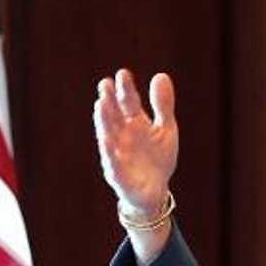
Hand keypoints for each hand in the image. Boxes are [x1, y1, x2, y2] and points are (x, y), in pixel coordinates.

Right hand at [93, 69, 177, 215]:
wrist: (154, 191)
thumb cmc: (157, 158)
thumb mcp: (165, 129)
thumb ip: (163, 105)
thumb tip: (161, 75)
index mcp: (135, 124)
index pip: (129, 103)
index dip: (125, 89)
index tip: (122, 74)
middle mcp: (122, 136)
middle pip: (114, 116)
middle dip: (110, 101)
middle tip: (105, 84)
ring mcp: (118, 154)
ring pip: (108, 135)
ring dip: (104, 121)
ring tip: (100, 105)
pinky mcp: (119, 174)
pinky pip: (113, 163)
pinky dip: (109, 152)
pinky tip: (106, 139)